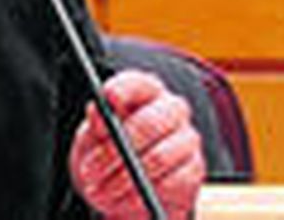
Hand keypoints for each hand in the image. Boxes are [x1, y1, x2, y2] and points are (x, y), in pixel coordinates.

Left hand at [69, 70, 203, 219]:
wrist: (126, 187)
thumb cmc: (109, 151)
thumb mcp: (94, 135)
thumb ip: (96, 121)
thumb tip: (97, 111)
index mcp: (145, 90)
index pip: (137, 82)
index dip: (121, 89)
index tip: (106, 100)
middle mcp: (172, 109)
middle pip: (149, 122)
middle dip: (115, 150)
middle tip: (89, 170)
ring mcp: (187, 139)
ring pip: (157, 158)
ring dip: (122, 180)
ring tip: (98, 192)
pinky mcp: (194, 170)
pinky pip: (169, 184)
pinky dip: (140, 196)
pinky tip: (120, 200)